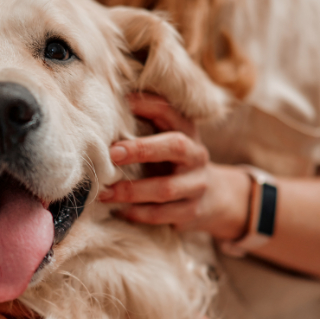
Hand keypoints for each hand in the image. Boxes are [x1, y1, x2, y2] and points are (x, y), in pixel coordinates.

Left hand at [98, 93, 251, 239]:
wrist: (216, 197)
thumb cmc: (176, 163)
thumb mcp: (168, 141)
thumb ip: (146, 128)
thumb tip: (105, 113)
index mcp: (188, 132)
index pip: (169, 112)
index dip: (146, 105)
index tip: (121, 103)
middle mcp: (196, 155)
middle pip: (175, 146)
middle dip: (141, 149)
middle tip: (111, 154)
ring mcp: (197, 185)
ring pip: (166, 189)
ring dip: (131, 191)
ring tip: (104, 192)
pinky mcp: (191, 212)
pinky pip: (161, 215)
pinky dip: (137, 213)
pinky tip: (118, 210)